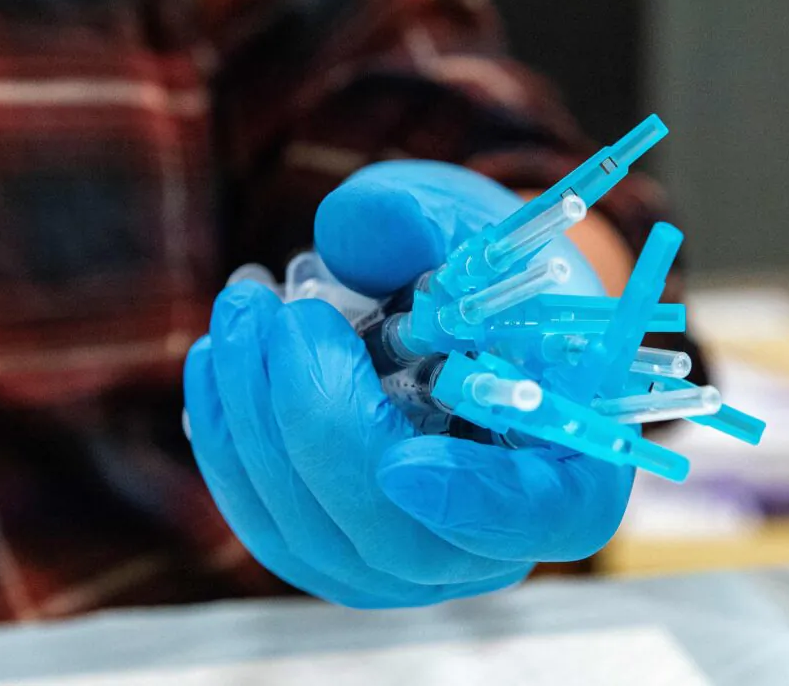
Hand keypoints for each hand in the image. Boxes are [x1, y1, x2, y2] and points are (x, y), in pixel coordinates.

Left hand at [185, 161, 633, 607]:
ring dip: (251, 415)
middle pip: (396, 534)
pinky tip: (221, 360)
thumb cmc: (479, 274)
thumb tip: (349, 238)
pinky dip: (229, 443)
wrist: (454, 314)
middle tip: (270, 307)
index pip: (538, 516)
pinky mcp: (336, 555)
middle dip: (313, 418)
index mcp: (567, 469)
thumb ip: (422, 224)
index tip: (404, 461)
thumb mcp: (472, 229)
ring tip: (242, 304)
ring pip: (313, 533)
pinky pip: (268, 526)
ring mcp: (407, 565)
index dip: (475, 503)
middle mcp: (490, 544)